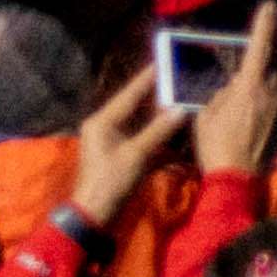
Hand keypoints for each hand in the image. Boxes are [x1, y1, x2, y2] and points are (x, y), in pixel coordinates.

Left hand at [65, 63, 180, 231]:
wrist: (95, 215)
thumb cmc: (111, 181)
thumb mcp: (136, 155)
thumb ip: (159, 130)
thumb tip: (180, 109)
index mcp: (102, 122)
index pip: (129, 94)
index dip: (147, 78)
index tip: (163, 61)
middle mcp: (105, 127)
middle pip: (135, 107)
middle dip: (156, 97)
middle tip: (177, 80)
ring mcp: (112, 142)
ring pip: (140, 124)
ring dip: (159, 118)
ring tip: (180, 102)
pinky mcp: (120, 156)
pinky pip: (142, 140)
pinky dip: (157, 138)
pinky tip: (174, 133)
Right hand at [190, 4, 276, 179]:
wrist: (238, 177)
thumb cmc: (216, 145)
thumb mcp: (207, 114)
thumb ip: (222, 94)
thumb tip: (233, 86)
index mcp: (250, 86)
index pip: (261, 46)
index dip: (265, 23)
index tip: (270, 5)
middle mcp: (271, 91)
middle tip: (275, 23)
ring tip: (276, 44)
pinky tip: (269, 78)